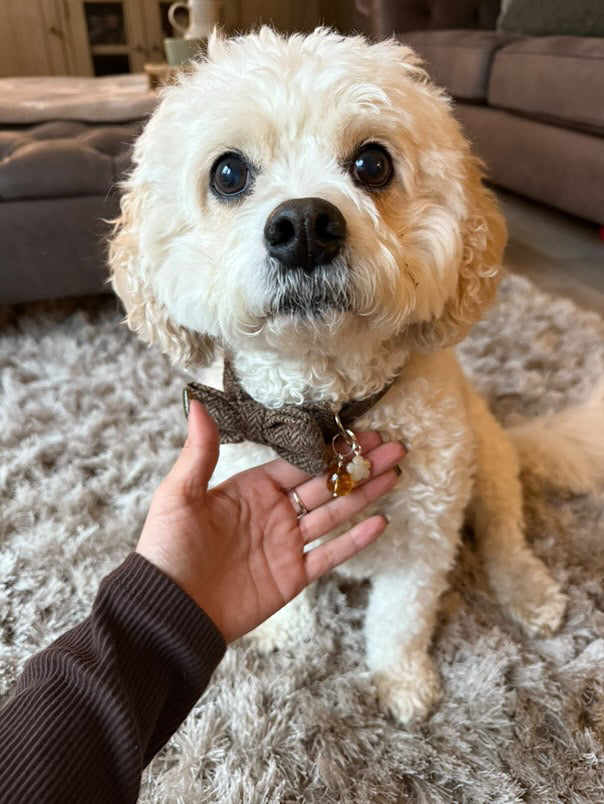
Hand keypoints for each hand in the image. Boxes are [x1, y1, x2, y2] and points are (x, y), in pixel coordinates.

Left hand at [136, 400, 404, 641]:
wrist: (169, 610)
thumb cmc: (167, 549)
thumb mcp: (179, 494)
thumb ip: (199, 451)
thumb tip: (197, 401)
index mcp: (252, 489)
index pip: (300, 462)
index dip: (331, 448)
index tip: (361, 432)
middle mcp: (274, 513)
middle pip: (326, 484)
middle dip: (359, 466)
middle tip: (393, 447)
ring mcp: (286, 545)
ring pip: (335, 514)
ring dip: (364, 495)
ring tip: (395, 474)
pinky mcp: (292, 576)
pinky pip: (330, 555)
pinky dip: (355, 541)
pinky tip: (379, 522)